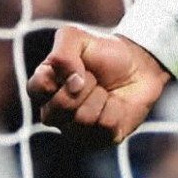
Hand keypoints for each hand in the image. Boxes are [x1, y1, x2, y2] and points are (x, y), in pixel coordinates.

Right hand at [27, 26, 171, 146]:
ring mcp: (75, 129)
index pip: (37, 88)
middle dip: (85, 86)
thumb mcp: (78, 37)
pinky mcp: (99, 139)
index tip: (79, 66)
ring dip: (100, 97)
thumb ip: (63, 52)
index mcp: (45, 88)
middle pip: (58, 109)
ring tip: (105, 90)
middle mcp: (54, 113)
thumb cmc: (105, 53)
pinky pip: (104, 126)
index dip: (60, 76)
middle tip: (95, 77)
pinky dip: (115, 109)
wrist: (140, 65)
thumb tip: (72, 83)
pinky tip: (115, 103)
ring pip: (82, 119)